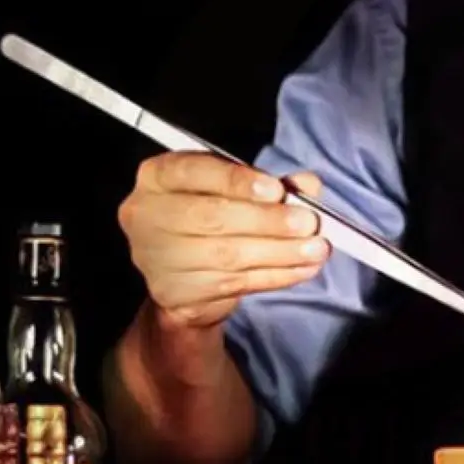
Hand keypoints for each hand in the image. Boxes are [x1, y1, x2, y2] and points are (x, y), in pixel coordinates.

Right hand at [118, 152, 328, 326]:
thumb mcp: (235, 191)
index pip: (194, 171)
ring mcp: (156, 257)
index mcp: (158, 176)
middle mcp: (148, 214)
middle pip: (212, 217)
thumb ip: (271, 184)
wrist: (184, 277)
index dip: (237, 181)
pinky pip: (236, 283)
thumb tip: (308, 185)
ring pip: (227, 254)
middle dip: (267, 221)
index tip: (276, 190)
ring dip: (280, 252)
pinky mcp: (177, 292)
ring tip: (316, 248)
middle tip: (308, 223)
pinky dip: (277, 275)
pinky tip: (303, 268)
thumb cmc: (211, 219)